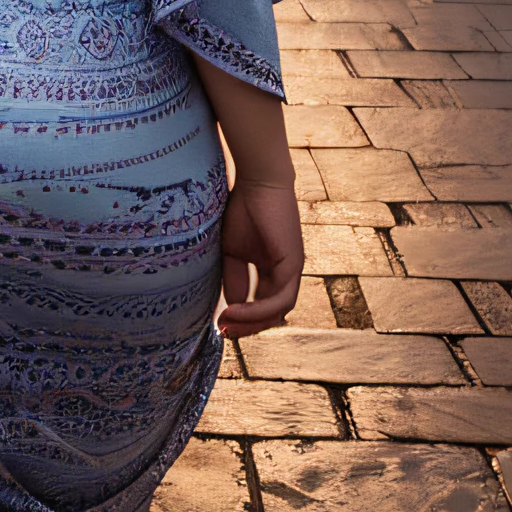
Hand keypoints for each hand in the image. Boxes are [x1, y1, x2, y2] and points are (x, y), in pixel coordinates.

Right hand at [215, 181, 303, 338]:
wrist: (257, 181)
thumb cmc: (242, 208)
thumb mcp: (231, 251)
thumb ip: (232, 278)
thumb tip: (230, 308)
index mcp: (271, 269)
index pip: (262, 305)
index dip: (242, 319)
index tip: (218, 324)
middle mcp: (285, 273)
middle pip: (272, 313)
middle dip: (247, 327)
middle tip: (223, 331)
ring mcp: (292, 270)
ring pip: (278, 311)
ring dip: (252, 323)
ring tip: (227, 324)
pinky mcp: (293, 264)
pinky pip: (280, 298)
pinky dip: (258, 310)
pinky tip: (236, 310)